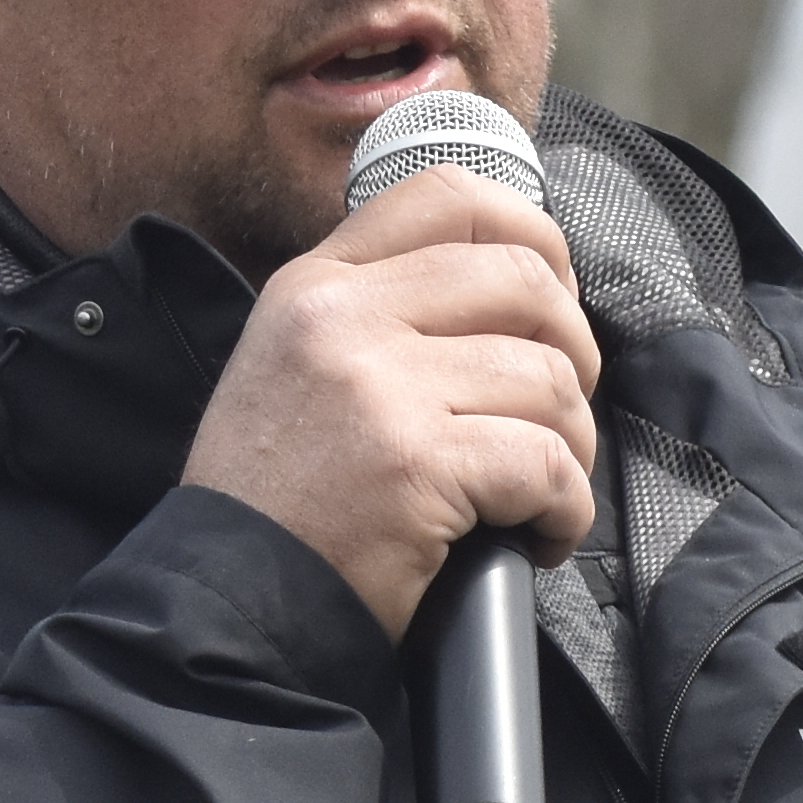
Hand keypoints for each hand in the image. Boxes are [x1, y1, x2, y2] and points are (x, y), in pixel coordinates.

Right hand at [184, 165, 602, 635]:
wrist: (228, 606)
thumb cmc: (278, 503)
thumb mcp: (295, 367)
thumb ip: (378, 313)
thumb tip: (512, 283)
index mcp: (315, 284)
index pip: (447, 195)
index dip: (530, 231)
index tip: (552, 294)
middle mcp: (342, 318)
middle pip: (523, 278)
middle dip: (573, 349)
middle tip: (557, 414)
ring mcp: (378, 387)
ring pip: (548, 376)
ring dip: (570, 445)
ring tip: (538, 493)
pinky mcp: (416, 463)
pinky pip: (546, 463)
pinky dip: (564, 509)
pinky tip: (538, 536)